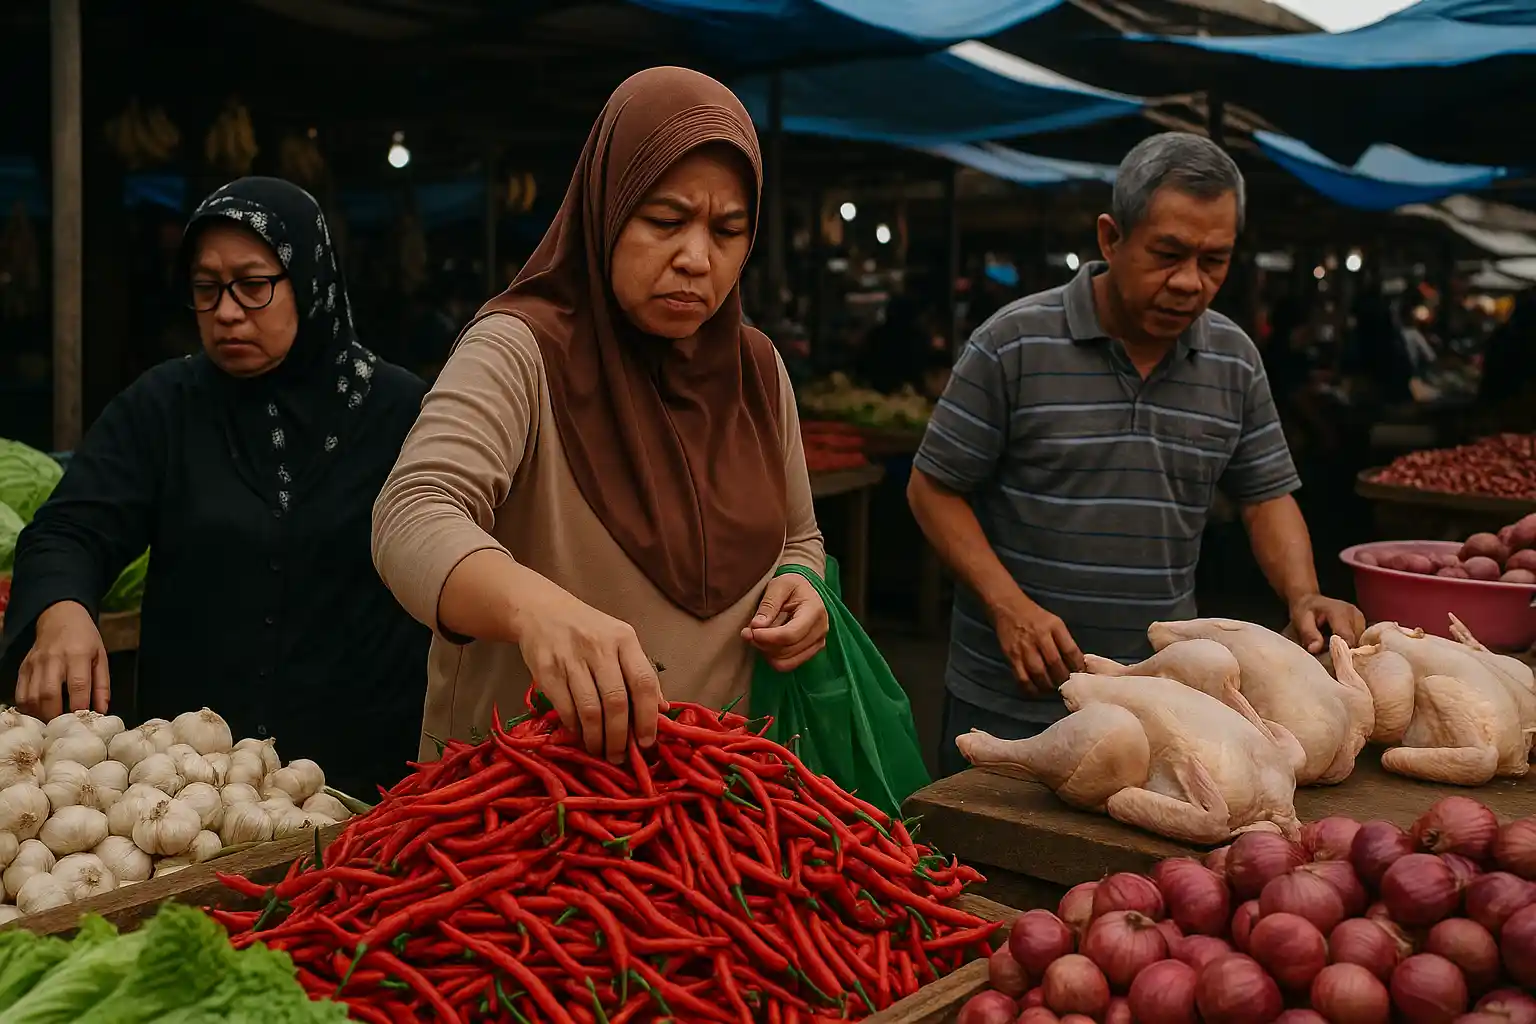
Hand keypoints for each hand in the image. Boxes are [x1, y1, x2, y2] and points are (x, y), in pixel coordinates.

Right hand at [16, 601, 109, 719]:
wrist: (60, 617)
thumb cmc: (85, 639)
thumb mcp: (100, 657)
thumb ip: (102, 685)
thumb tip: (102, 711)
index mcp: (77, 655)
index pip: (77, 685)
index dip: (80, 706)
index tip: (84, 721)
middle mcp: (53, 659)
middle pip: (49, 694)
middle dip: (57, 716)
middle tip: (66, 727)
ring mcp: (35, 664)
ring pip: (32, 697)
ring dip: (42, 715)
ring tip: (54, 723)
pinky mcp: (23, 669)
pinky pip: (20, 694)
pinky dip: (28, 709)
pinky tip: (39, 714)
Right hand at [512, 587, 664, 763]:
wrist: (542, 611)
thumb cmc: (589, 630)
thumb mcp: (620, 642)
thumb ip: (640, 673)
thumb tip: (663, 710)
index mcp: (624, 639)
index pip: (643, 681)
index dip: (648, 717)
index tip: (647, 742)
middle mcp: (599, 647)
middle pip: (616, 701)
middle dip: (619, 736)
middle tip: (619, 757)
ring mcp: (570, 658)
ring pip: (589, 710)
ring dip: (596, 738)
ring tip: (600, 751)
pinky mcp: (546, 670)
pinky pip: (565, 708)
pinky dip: (575, 728)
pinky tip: (580, 735)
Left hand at [743, 574, 827, 671]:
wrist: (804, 589)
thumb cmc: (791, 585)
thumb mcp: (778, 585)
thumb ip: (768, 605)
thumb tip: (757, 626)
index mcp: (815, 610)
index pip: (791, 634)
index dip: (768, 637)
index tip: (749, 631)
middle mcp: (820, 629)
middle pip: (787, 649)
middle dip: (762, 644)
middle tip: (746, 632)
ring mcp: (818, 642)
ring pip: (787, 661)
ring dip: (766, 652)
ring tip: (756, 637)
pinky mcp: (811, 651)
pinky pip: (789, 664)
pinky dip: (773, 657)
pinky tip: (766, 643)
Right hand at [991, 593, 1083, 694]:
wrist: (1008, 608)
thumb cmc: (1035, 617)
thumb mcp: (1055, 622)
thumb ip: (1065, 641)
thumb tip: (1077, 664)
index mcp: (1054, 626)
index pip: (1071, 651)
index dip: (1078, 666)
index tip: (1081, 674)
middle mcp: (1039, 636)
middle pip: (1055, 664)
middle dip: (1063, 678)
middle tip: (1066, 684)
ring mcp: (1024, 647)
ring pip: (1039, 673)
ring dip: (1048, 685)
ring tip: (1053, 688)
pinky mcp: (1011, 656)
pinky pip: (1022, 678)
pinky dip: (1031, 688)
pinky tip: (1036, 690)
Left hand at [1288, 593, 1365, 653]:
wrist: (1310, 600)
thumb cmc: (1305, 610)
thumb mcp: (1301, 620)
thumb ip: (1309, 634)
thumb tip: (1314, 649)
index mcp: (1340, 612)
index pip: (1348, 638)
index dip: (1341, 653)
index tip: (1332, 662)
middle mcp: (1354, 614)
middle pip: (1356, 643)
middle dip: (1344, 652)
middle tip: (1329, 656)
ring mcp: (1360, 618)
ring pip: (1359, 643)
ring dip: (1348, 649)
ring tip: (1332, 649)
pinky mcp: (1362, 623)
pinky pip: (1360, 640)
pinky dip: (1350, 645)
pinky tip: (1339, 645)